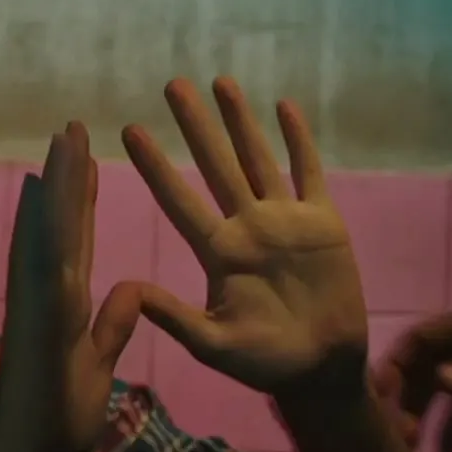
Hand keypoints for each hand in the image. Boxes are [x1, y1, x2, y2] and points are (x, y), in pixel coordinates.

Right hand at [0, 122, 141, 451]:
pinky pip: (49, 262)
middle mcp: (46, 292)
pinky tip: (50, 190)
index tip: (85, 157)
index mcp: (63, 301)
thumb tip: (129, 290)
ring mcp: (40, 301)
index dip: (79, 198)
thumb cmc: (58, 418)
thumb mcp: (98, 363)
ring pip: (50, 230)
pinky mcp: (40, 315)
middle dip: (66, 174)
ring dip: (56, 183)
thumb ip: (111, 327)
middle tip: (73, 125)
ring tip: (64, 136)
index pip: (75, 239)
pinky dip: (50, 225)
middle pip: (59, 222)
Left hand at [122, 77, 369, 396]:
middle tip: (171, 84)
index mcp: (219, 253)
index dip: (156, 166)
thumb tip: (130, 291)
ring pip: (257, 159)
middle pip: (216, 165)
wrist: (322, 370)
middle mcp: (247, 227)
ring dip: (240, 121)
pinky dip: (298, 140)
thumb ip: (176, 318)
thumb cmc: (267, 364)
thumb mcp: (215, 345)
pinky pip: (308, 173)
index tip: (130, 131)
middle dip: (195, 125)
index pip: (179, 201)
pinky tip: (284, 107)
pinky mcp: (322, 223)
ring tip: (220, 80)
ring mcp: (285, 221)